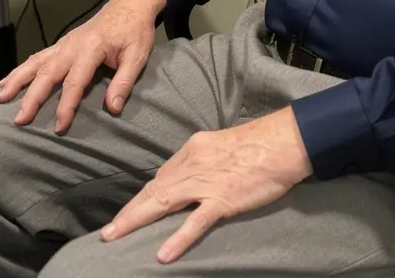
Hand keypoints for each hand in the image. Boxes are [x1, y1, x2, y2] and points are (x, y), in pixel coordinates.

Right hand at [0, 0, 165, 132]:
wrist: (131, 3)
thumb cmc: (135, 30)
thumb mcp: (138, 55)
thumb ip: (124, 81)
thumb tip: (113, 109)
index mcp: (92, 48)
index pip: (75, 82)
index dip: (66, 106)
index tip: (59, 127)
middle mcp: (73, 45)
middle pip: (48, 73)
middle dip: (32, 97)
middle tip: (20, 119)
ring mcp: (65, 42)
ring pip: (36, 62)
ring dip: (18, 80)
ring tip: (1, 97)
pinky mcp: (63, 42)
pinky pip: (38, 56)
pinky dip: (22, 68)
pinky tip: (7, 79)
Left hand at [101, 108, 312, 263]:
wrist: (286, 140)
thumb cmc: (261, 142)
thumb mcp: (225, 144)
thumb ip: (205, 161)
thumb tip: (192, 179)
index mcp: (196, 147)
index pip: (164, 175)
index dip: (145, 195)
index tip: (132, 210)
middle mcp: (195, 162)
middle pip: (156, 189)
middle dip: (130, 211)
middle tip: (109, 232)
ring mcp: (208, 182)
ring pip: (165, 202)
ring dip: (136, 221)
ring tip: (115, 238)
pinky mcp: (224, 198)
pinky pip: (197, 221)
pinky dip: (178, 238)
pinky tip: (163, 253)